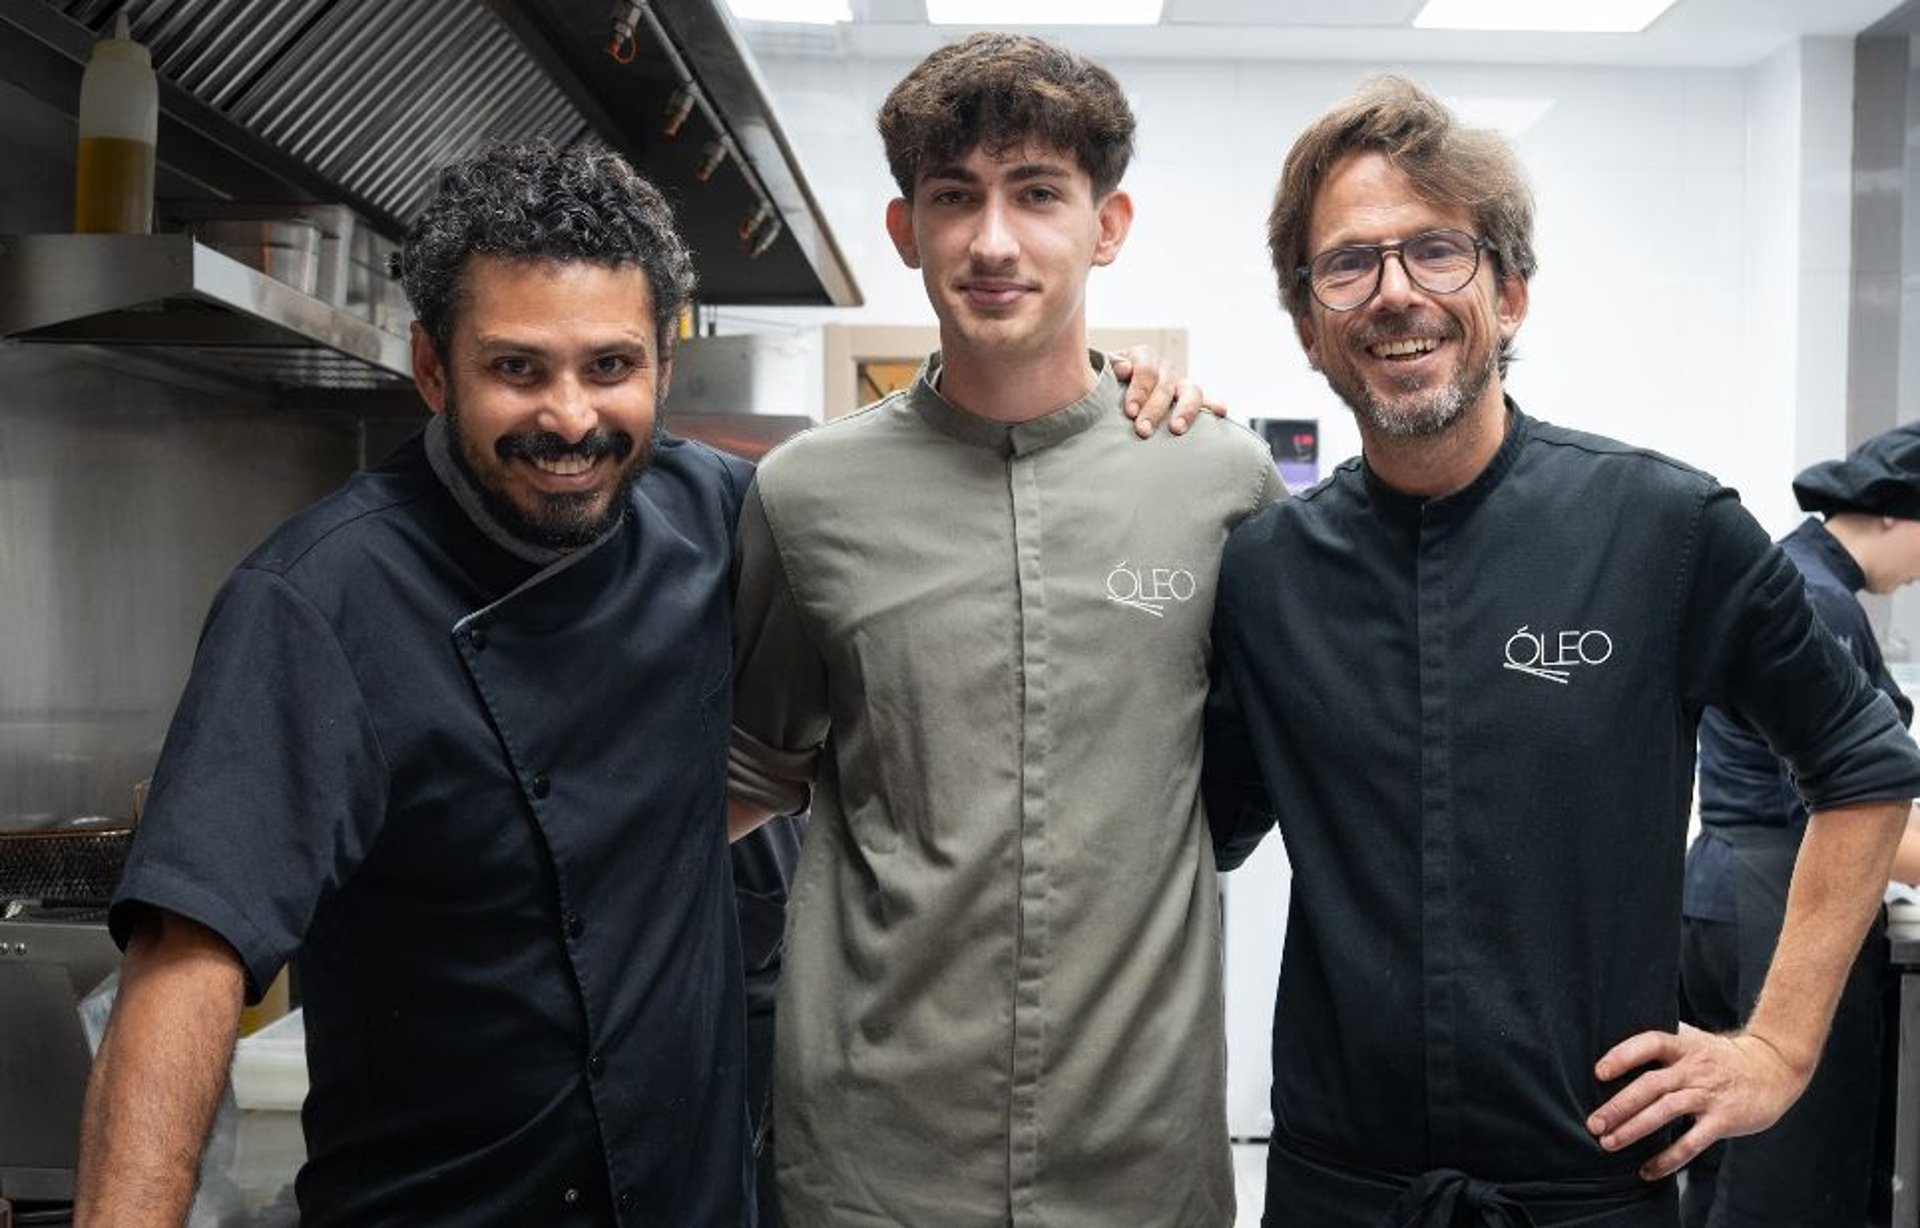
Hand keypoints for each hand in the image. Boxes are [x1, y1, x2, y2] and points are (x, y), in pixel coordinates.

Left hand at [1110, 346, 1226, 437]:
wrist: (1108, 396)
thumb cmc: (1103, 385)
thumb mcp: (1101, 371)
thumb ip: (1109, 367)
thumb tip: (1124, 369)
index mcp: (1142, 357)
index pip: (1145, 368)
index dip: (1139, 389)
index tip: (1130, 411)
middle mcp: (1164, 370)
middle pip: (1167, 384)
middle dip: (1155, 408)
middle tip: (1143, 430)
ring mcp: (1179, 385)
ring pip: (1191, 390)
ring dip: (1185, 410)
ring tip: (1176, 429)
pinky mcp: (1189, 401)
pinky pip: (1206, 401)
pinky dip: (1215, 404)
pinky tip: (1221, 411)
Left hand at [1586, 1023, 1809, 1179]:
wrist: (1774, 1069)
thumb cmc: (1720, 1056)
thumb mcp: (1693, 1039)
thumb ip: (1661, 1043)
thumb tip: (1611, 1044)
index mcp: (1684, 1045)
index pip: (1650, 1043)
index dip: (1623, 1055)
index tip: (1598, 1073)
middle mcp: (1694, 1069)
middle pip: (1651, 1084)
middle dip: (1619, 1105)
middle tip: (1593, 1123)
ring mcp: (1709, 1095)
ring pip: (1666, 1111)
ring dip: (1634, 1129)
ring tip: (1608, 1144)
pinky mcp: (1723, 1120)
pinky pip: (1692, 1142)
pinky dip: (1668, 1159)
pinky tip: (1647, 1170)